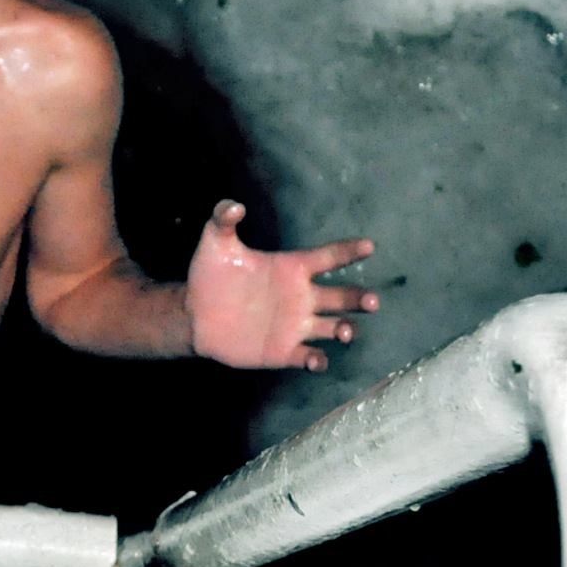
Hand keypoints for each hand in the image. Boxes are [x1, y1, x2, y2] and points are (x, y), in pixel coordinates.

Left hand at [186, 200, 376, 370]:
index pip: (328, 257)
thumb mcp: (214, 243)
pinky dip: (317, 360)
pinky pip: (309, 356)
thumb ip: (222, 219)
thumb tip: (233, 206)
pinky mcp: (284, 351)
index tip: (369, 246)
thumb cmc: (210, 276)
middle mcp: (302, 296)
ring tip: (344, 331)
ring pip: (334, 327)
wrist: (194, 315)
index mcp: (292, 268)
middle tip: (372, 302)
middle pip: (342, 296)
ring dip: (345, 329)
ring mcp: (295, 325)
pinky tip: (316, 360)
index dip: (349, 251)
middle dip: (360, 298)